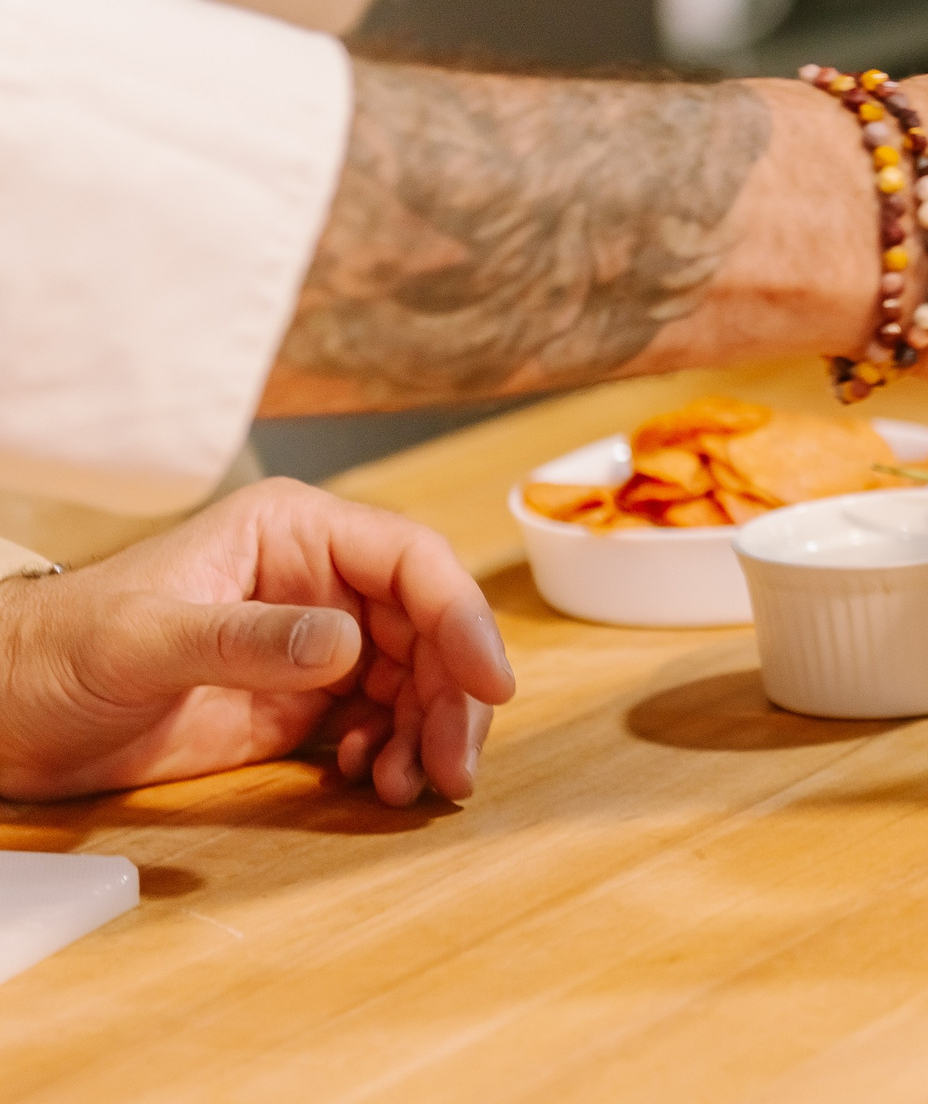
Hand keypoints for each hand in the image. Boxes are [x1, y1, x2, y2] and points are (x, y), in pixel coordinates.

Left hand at [0, 480, 515, 804]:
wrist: (7, 717)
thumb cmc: (59, 653)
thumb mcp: (147, 640)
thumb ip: (247, 639)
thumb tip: (349, 644)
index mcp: (294, 533)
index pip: (411, 562)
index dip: (462, 619)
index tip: (489, 684)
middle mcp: (322, 580)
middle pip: (431, 627)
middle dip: (453, 698)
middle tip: (453, 766)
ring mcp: (317, 641)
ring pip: (419, 678)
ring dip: (428, 733)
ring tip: (407, 785)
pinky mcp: (305, 698)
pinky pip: (383, 718)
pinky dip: (394, 751)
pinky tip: (369, 778)